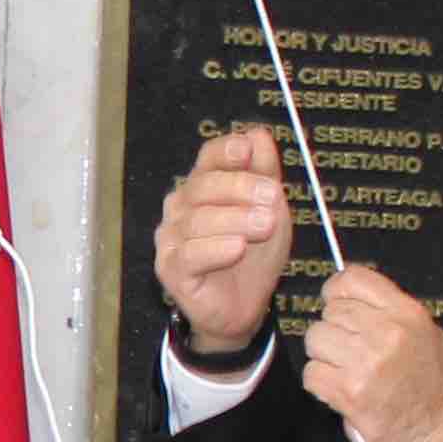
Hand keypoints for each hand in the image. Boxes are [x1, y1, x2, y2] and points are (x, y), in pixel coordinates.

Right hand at [151, 125, 292, 357]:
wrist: (246, 306)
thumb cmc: (254, 257)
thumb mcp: (271, 211)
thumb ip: (265, 174)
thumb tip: (258, 134)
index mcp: (205, 186)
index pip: (208, 158)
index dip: (225, 152)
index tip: (246, 151)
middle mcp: (181, 207)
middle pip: (203, 185)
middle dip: (240, 188)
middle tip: (273, 197)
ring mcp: (171, 237)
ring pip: (198, 220)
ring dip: (236, 220)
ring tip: (265, 226)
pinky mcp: (170, 269)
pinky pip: (189, 254)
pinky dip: (216, 249)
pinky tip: (238, 247)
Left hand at [301, 266, 442, 441]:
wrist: (431, 440)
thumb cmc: (430, 391)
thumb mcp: (428, 337)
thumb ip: (392, 311)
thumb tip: (352, 294)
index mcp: (408, 314)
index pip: (353, 278)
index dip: (337, 291)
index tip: (337, 304)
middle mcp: (388, 333)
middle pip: (330, 312)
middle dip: (334, 333)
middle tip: (349, 354)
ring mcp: (368, 362)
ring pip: (315, 339)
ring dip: (324, 358)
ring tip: (346, 373)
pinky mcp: (349, 391)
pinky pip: (311, 373)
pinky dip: (320, 385)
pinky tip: (340, 392)